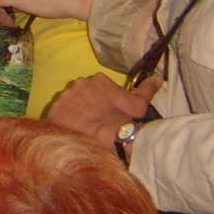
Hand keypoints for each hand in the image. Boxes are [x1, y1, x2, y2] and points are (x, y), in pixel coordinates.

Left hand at [47, 73, 161, 153]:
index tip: (101, 113)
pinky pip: (56, 116)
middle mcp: (79, 83)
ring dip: (72, 114)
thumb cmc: (127, 120)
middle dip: (83, 106)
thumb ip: (147, 88)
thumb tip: (158, 77)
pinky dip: (62, 123)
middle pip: (78, 95)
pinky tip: (71, 132)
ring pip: (67, 104)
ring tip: (81, 128)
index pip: (93, 88)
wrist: (113, 136)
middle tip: (91, 122)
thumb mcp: (140, 103)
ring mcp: (66, 96)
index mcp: (98, 79)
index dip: (96, 102)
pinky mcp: (55, 111)